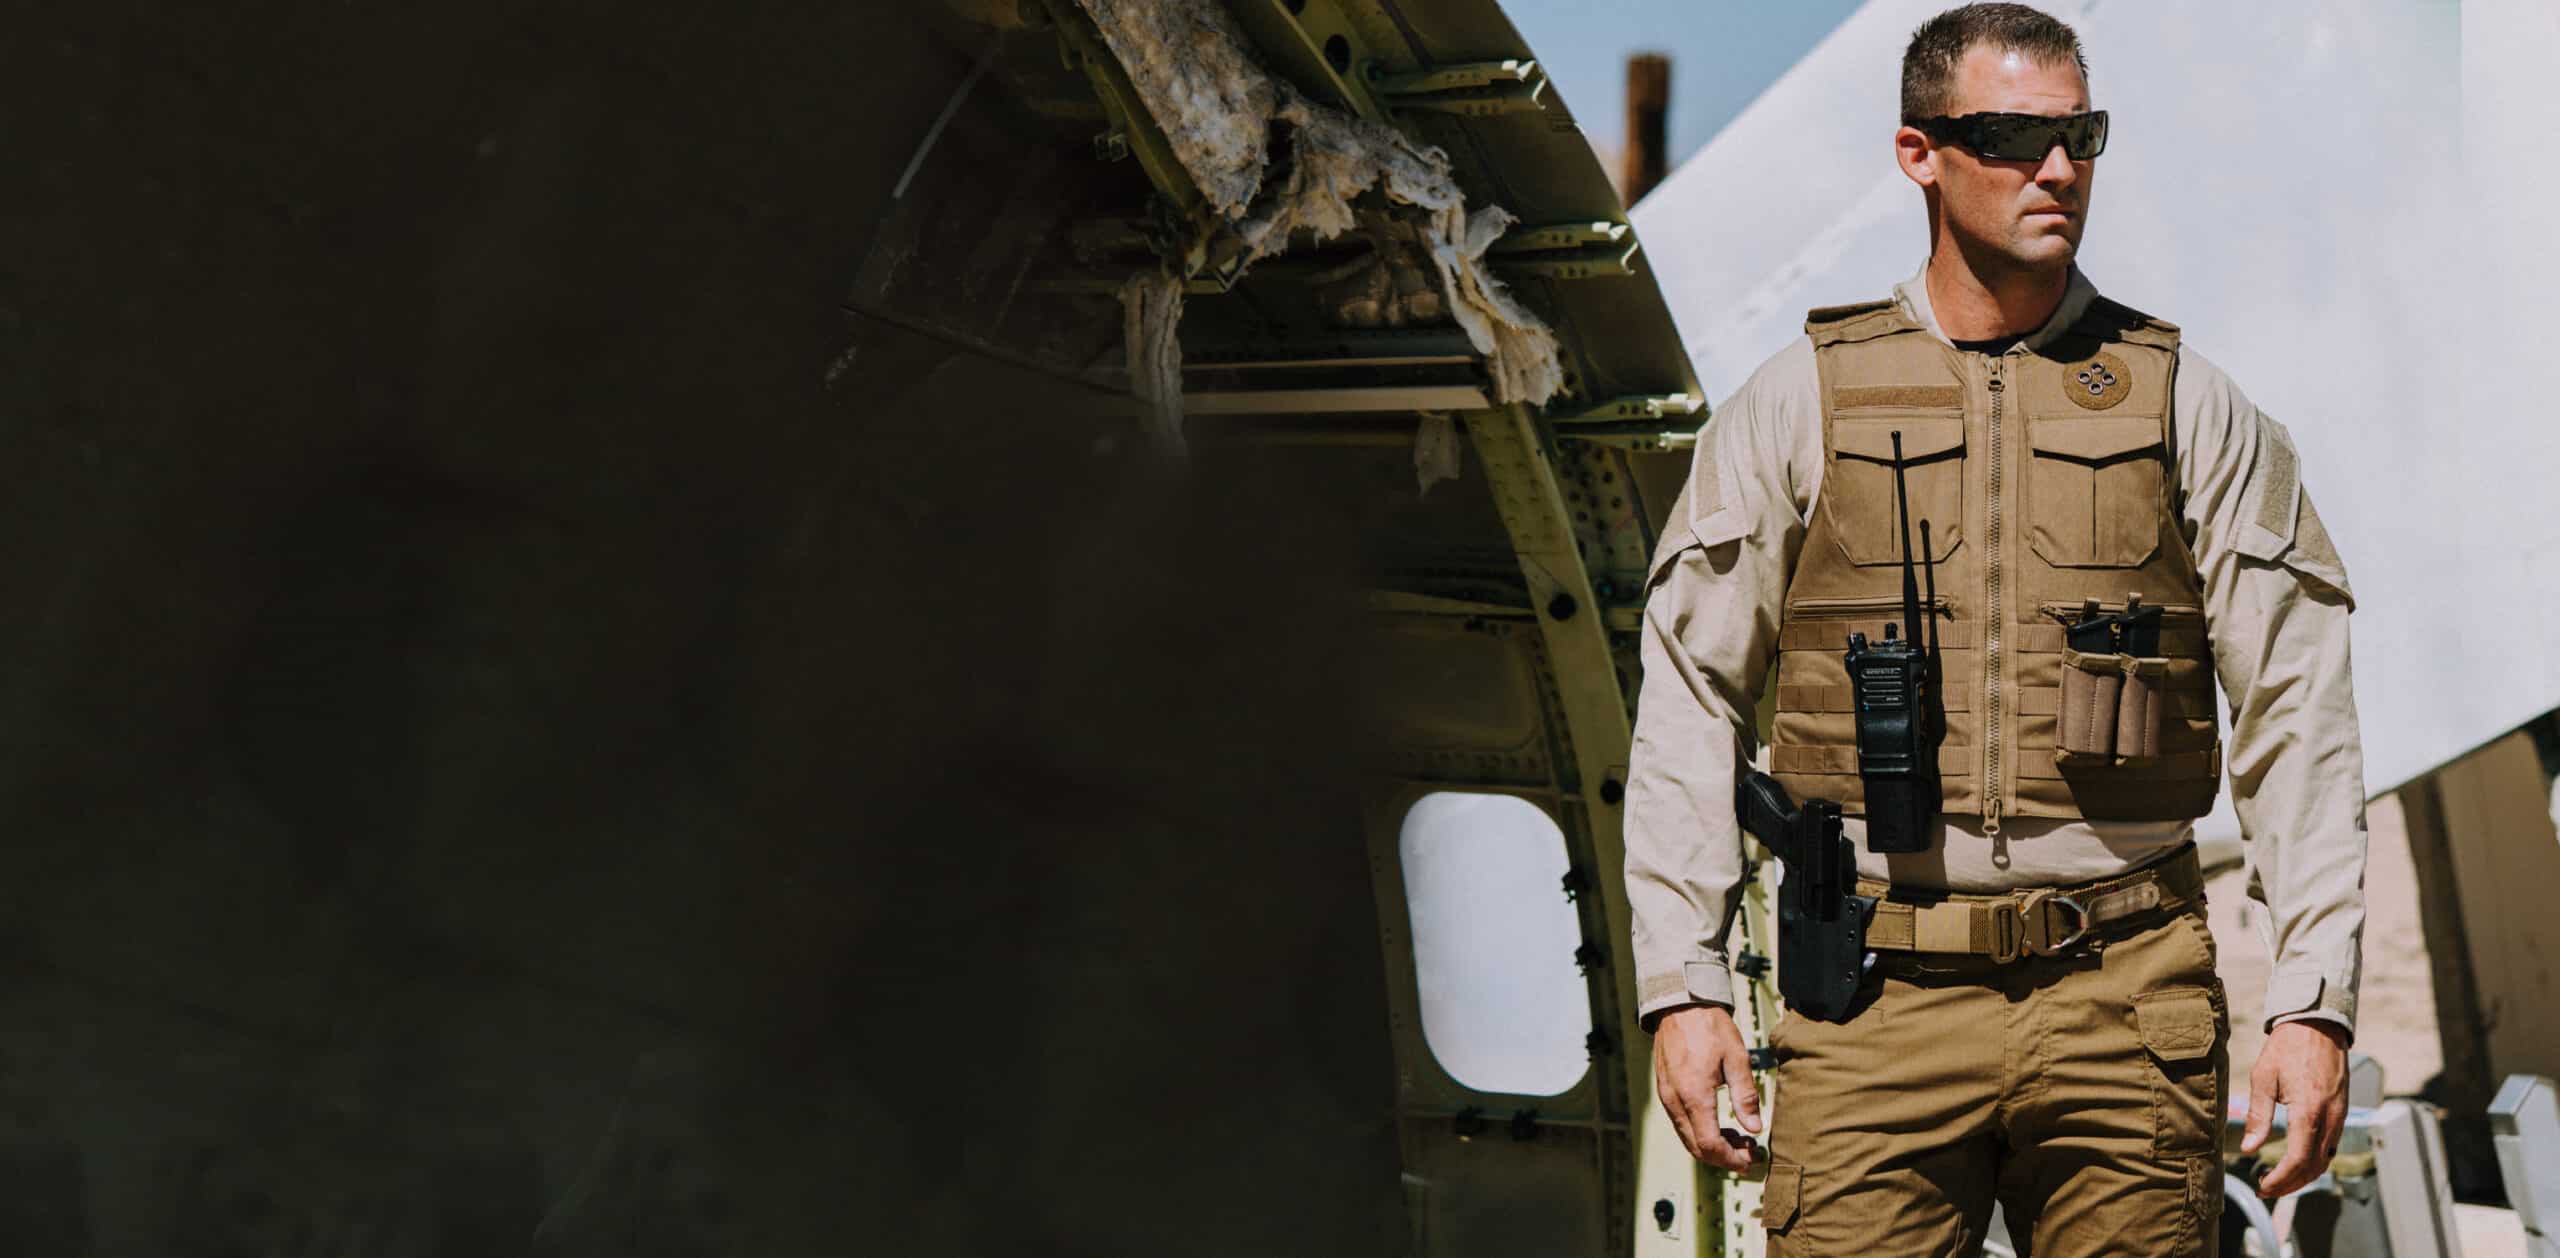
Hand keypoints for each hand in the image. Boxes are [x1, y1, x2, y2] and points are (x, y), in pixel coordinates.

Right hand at [1652, 1003, 1762, 1171]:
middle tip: (1750, 1153)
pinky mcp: (1665, 1091)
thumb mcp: (1737, 1058)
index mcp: (1695, 1095)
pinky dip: (1700, 1132)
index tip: (1751, 1158)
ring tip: (1739, 1138)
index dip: (1731, 1159)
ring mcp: (1667, 1097)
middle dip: (1724, 1157)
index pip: (1710, 1145)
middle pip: (1696, 1148)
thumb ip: (1745, 1096)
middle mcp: (1676, 1101)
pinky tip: (1719, 1123)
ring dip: (1712, 1146)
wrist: (1680, 1005)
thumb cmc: (1709, 1026)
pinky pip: (1681, 1124)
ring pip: (1687, 1138)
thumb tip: (1754, 1128)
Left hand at [2239, 1019, 2349, 1197]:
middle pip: (2315, 1166)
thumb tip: (2249, 1148)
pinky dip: (2315, 1160)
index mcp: (2309, 1111)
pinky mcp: (2342, 1111)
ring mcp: (2340, 1116)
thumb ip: (2258, 1116)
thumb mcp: (2263, 1078)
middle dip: (2291, 1184)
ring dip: (2303, 1175)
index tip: (2262, 1187)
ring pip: (2326, 1159)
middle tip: (2266, 1189)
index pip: (2299, 1160)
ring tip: (2278, 1180)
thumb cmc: (2286, 1049)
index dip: (2281, 1180)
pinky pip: (2331, 1145)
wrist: (2317, 1026)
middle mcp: (2330, 1118)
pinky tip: (2296, 1161)